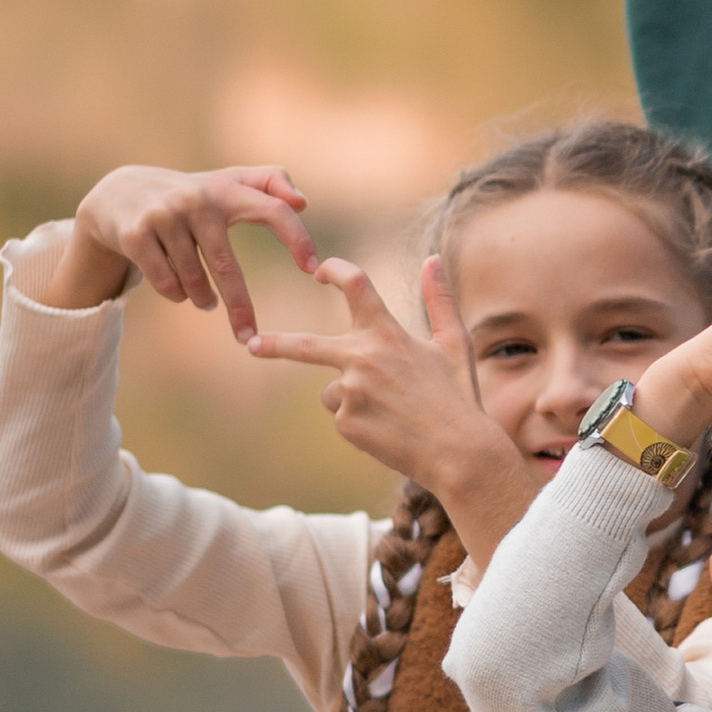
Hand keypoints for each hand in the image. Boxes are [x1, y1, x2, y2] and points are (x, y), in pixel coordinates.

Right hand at [56, 162, 317, 339]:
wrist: (118, 192)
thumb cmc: (189, 194)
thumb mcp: (225, 183)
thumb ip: (268, 183)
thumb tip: (302, 202)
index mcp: (226, 190)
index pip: (272, 211)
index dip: (297, 238)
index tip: (313, 270)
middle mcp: (196, 201)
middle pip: (227, 268)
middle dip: (240, 308)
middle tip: (250, 337)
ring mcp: (163, 217)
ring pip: (194, 282)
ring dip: (203, 299)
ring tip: (207, 301)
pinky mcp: (135, 235)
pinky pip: (168, 284)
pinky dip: (177, 295)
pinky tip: (179, 291)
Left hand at [247, 255, 517, 511]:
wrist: (460, 452)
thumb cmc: (459, 396)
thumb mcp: (455, 343)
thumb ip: (439, 299)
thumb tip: (432, 258)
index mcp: (388, 333)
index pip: (355, 285)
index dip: (335, 271)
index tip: (320, 270)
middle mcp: (363, 357)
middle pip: (305, 345)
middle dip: (275, 345)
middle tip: (252, 345)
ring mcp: (351, 391)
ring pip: (333, 390)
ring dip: (352, 398)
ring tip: (391, 414)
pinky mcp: (346, 422)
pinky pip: (341, 416)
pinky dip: (360, 423)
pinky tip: (387, 431)